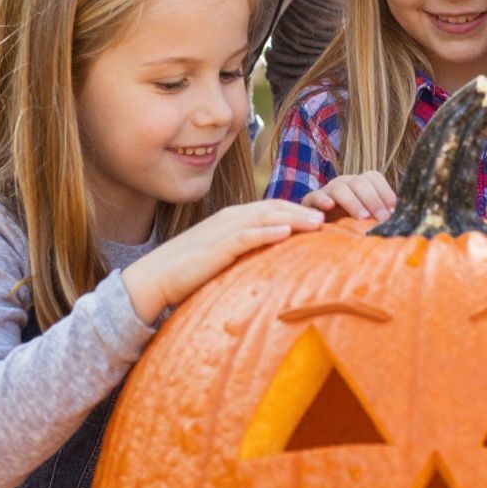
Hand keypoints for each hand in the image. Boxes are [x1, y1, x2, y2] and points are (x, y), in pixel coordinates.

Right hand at [123, 201, 321, 322]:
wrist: (155, 278)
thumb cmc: (189, 271)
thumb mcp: (223, 257)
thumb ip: (246, 252)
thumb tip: (271, 262)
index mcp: (233, 219)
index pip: (272, 209)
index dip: (298, 210)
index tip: (324, 216)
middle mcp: (231, 219)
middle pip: (274, 209)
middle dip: (303, 211)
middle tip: (331, 214)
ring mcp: (223, 231)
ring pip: (265, 219)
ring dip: (293, 219)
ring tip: (317, 223)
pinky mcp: (216, 247)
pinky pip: (246, 237)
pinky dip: (267, 233)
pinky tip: (285, 234)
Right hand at [305, 171, 396, 221]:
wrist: (320, 229)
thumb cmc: (349, 225)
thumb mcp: (368, 220)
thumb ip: (381, 216)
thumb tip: (398, 219)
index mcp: (360, 184)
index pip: (374, 177)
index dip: (385, 192)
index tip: (392, 211)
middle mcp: (345, 183)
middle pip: (360, 182)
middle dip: (373, 200)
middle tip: (381, 218)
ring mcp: (327, 190)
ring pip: (340, 188)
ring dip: (353, 202)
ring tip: (362, 217)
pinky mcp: (311, 201)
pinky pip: (316, 196)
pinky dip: (323, 200)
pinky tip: (330, 207)